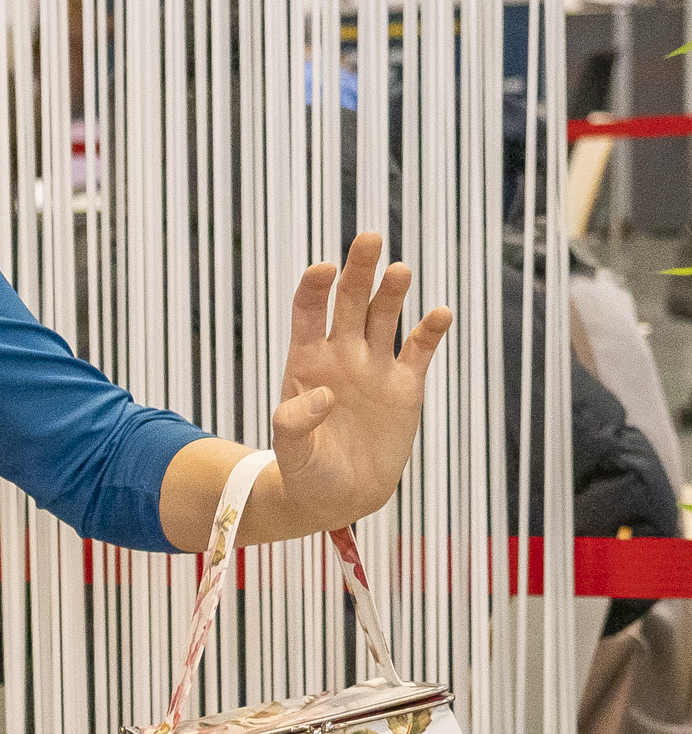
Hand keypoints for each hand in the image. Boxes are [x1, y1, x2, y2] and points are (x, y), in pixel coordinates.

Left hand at [269, 231, 451, 533]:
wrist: (339, 496)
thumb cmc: (306, 473)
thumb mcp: (292, 453)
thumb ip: (295, 424)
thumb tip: (321, 395)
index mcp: (306, 363)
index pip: (308, 313)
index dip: (315, 288)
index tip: (323, 269)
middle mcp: (342, 355)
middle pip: (351, 301)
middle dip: (358, 270)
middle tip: (368, 237)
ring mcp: (375, 366)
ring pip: (386, 316)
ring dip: (392, 292)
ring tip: (398, 271)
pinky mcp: (406, 385)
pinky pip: (420, 349)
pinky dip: (431, 330)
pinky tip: (440, 313)